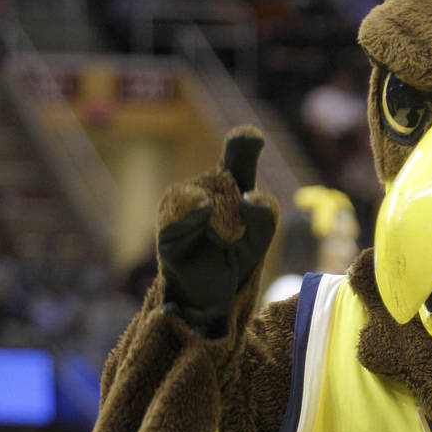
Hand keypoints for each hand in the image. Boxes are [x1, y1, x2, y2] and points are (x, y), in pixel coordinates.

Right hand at [158, 127, 278, 333]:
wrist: (209, 293)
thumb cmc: (236, 256)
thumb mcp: (259, 237)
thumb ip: (264, 215)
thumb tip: (250, 197)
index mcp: (231, 180)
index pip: (239, 153)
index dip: (245, 143)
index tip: (254, 137)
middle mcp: (204, 185)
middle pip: (227, 180)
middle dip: (240, 212)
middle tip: (238, 238)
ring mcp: (184, 201)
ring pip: (201, 192)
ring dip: (218, 213)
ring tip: (226, 238)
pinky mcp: (168, 223)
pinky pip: (177, 208)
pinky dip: (192, 211)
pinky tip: (203, 210)